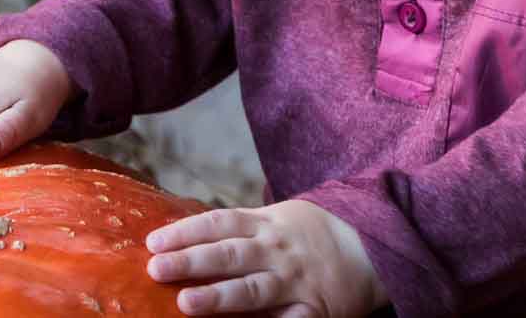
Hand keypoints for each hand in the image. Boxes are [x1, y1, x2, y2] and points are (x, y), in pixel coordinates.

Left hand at [146, 200, 385, 315]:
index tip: (154, 241)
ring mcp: (294, 282)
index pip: (220, 223)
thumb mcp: (280, 217)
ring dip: (219, 297)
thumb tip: (188, 235)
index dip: (186, 231)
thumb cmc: (314, 234)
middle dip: (191, 261)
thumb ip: (242, 227)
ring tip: (187, 302)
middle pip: (229, 254)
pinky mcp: (311, 311)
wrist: (371, 246)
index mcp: (267, 224)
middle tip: (155, 268)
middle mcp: (277, 251)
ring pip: (252, 290)